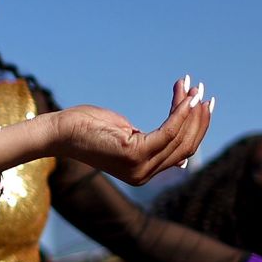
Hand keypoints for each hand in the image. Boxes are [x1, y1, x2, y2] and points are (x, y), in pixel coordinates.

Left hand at [49, 76, 211, 184]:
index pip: (180, 151)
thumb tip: (183, 154)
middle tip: (202, 91)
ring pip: (180, 138)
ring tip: (194, 87)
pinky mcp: (134, 153)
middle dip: (198, 117)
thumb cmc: (88, 127)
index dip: (196, 127)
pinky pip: (168, 132)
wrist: (59, 131)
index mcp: (142, 172)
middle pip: (186, 146)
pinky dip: (180, 113)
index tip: (202, 102)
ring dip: (190, 110)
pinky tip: (185, 97)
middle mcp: (143, 174)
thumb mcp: (126, 135)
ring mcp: (139, 167)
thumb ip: (152, 142)